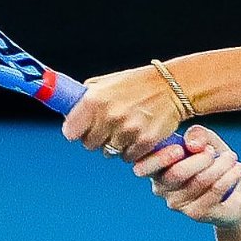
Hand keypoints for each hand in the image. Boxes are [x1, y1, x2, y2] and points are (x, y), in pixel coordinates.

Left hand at [61, 64, 189, 158]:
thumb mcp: (107, 82)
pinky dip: (131, 150)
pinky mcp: (144, 141)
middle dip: (96, 138)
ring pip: (109, 152)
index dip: (75, 131)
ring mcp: (127, 130)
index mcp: (95, 100)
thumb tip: (68, 115)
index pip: (70, 131)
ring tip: (126, 128)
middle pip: (89, 144)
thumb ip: (87, 98)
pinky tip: (138, 135)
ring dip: (115, 144)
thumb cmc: (137, 84)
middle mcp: (109, 116)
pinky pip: (128, 157)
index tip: (80, 130)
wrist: (172, 86)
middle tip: (108, 127)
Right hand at [137, 123, 240, 228]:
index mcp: (157, 169)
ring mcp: (178, 204)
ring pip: (200, 180)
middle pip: (176, 173)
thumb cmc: (214, 166)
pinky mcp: (197, 214)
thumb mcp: (207, 142)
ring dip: (221, 164)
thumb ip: (198, 135)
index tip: (181, 149)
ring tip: (233, 157)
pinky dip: (231, 175)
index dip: (159, 157)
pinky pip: (215, 190)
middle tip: (214, 151)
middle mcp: (161, 189)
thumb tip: (193, 145)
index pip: (143, 166)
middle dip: (201, 158)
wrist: (234, 198)